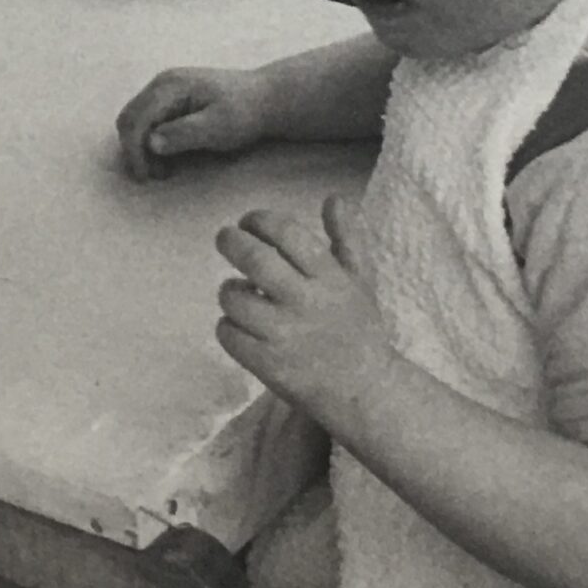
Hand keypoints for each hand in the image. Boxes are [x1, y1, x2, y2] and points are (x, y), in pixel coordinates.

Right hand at [116, 66, 273, 179]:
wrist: (266, 97)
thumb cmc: (244, 112)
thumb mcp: (218, 127)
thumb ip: (183, 133)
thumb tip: (151, 143)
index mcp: (170, 87)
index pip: (135, 119)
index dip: (135, 151)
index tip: (147, 178)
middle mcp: (162, 83)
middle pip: (128, 118)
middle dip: (135, 150)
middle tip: (157, 175)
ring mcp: (166, 87)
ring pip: (136, 119)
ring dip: (142, 147)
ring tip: (165, 169)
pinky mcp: (172, 96)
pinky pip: (149, 118)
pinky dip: (152, 140)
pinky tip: (170, 154)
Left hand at [215, 198, 391, 425]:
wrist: (362, 390)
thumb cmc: (358, 328)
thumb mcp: (360, 279)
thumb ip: (347, 237)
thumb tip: (334, 197)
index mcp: (329, 277)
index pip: (286, 233)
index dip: (260, 220)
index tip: (250, 222)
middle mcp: (305, 302)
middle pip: (254, 259)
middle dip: (230, 241)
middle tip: (225, 238)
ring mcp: (284, 335)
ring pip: (234, 297)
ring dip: (229, 288)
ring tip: (239, 290)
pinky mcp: (267, 365)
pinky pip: (228, 334)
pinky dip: (228, 324)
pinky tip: (241, 324)